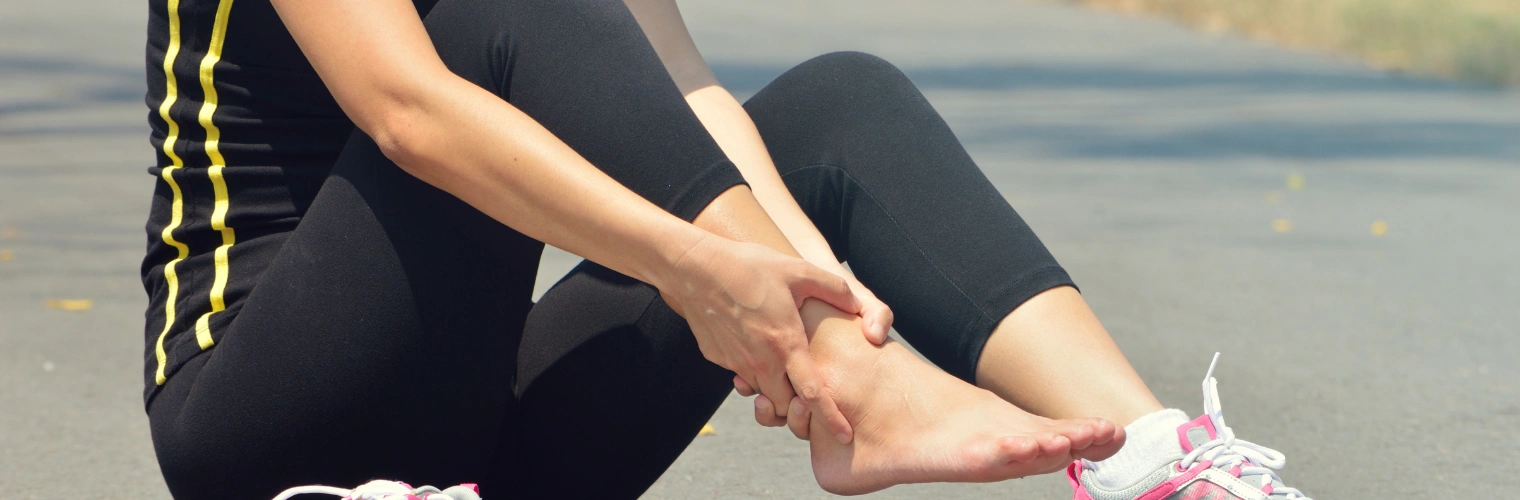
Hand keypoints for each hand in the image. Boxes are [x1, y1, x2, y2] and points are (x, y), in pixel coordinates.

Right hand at [732, 273, 891, 438]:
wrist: (695, 267)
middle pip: (785, 406)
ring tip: (782, 360)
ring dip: (775, 387)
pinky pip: (741, 374)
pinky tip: (755, 341)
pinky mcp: (718, 358)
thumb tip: (858, 306)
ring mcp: (736, 362)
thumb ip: (834, 288)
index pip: (812, 395)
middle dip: (799, 408)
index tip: (844, 436)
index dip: (831, 418)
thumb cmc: (750, 266)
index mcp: (785, 344)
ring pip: (762, 392)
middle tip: (809, 393)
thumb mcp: (799, 270)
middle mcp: (761, 361)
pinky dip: (753, 369)